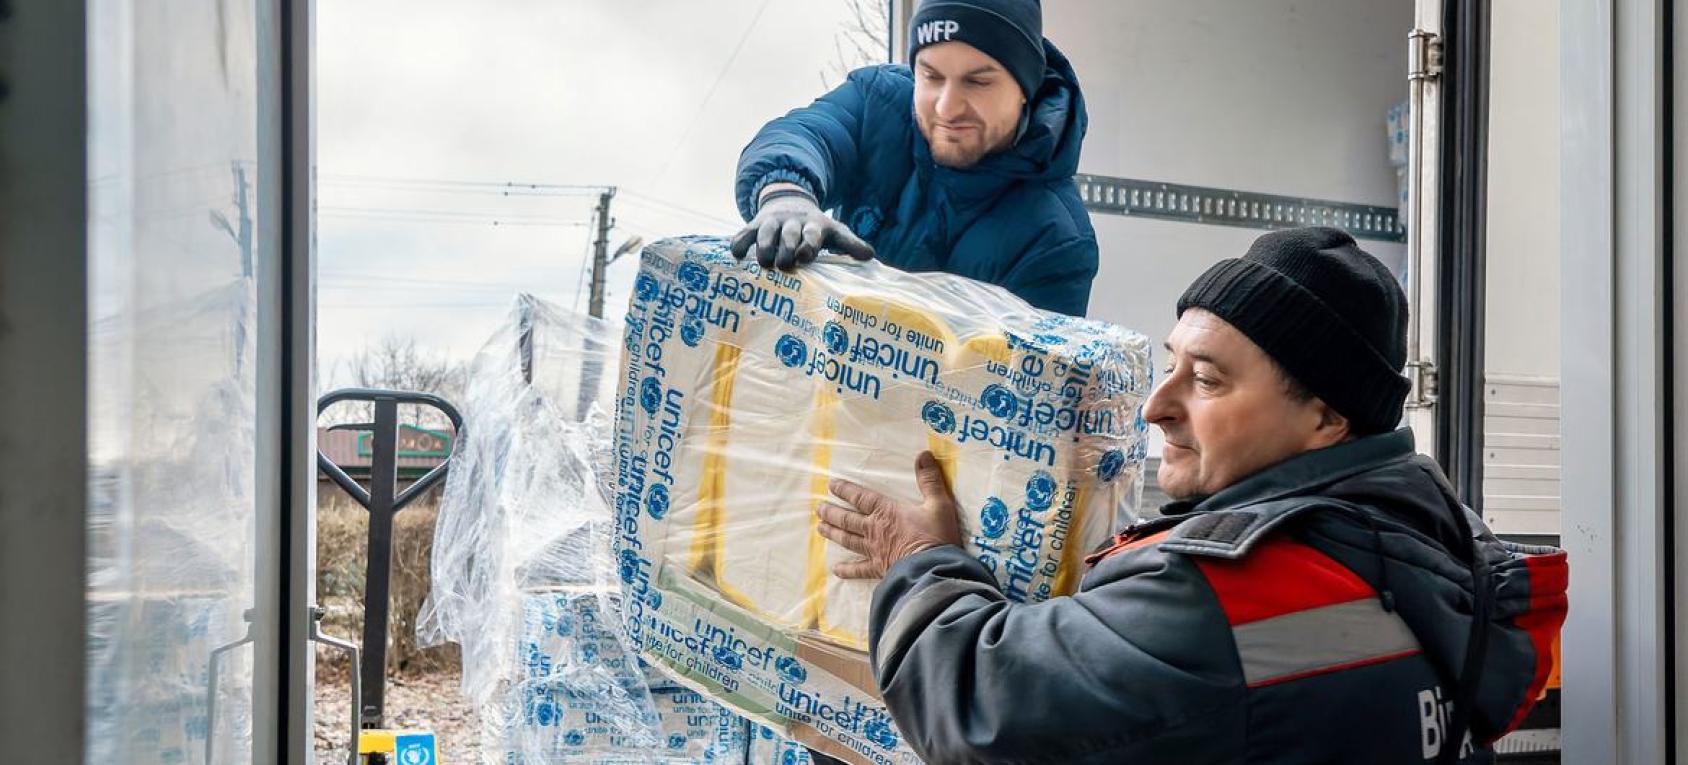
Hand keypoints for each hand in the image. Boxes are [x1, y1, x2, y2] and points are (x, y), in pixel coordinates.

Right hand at [730, 187, 874, 270]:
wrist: (788, 202)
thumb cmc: (814, 227)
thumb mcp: (834, 231)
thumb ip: (850, 244)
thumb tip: (870, 256)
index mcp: (813, 226)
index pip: (812, 234)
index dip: (808, 244)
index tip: (804, 257)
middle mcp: (792, 223)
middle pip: (789, 234)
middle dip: (786, 248)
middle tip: (784, 265)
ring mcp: (772, 222)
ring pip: (766, 232)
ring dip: (764, 247)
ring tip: (763, 263)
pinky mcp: (754, 224)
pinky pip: (745, 232)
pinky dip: (740, 242)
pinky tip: (736, 254)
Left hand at [815, 452, 962, 578]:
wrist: (933, 569)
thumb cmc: (936, 536)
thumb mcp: (938, 504)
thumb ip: (929, 479)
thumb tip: (924, 454)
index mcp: (887, 512)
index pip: (861, 498)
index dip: (846, 490)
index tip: (832, 485)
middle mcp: (875, 529)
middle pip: (848, 519)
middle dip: (832, 513)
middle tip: (819, 509)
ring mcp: (874, 550)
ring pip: (848, 540)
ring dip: (833, 533)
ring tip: (820, 528)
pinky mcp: (878, 569)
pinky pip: (859, 570)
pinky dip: (847, 570)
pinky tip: (836, 570)